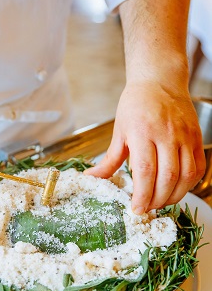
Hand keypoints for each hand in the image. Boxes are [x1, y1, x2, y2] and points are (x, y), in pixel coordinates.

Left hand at [85, 84, 205, 212]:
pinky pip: (198, 167)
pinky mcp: (196, 137)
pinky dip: (189, 184)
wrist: (160, 80)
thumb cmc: (136, 104)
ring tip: (160, 202)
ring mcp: (185, 136)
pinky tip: (177, 189)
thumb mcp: (119, 130)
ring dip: (174, 196)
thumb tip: (91, 177)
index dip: (142, 194)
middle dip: (157, 200)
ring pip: (186, 175)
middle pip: (167, 177)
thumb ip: (109, 159)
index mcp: (142, 131)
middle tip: (147, 209)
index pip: (145, 170)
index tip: (136, 209)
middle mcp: (166, 134)